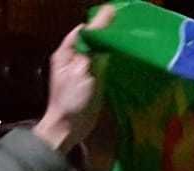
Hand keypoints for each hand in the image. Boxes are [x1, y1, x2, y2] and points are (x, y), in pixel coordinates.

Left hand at [33, 5, 112, 152]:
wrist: (69, 128)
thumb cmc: (71, 101)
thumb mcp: (82, 72)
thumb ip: (92, 51)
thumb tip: (101, 34)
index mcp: (66, 54)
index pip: (82, 32)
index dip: (98, 25)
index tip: (115, 19)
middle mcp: (73, 59)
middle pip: (91, 41)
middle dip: (106, 35)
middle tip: (125, 28)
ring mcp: (82, 71)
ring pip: (98, 53)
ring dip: (110, 47)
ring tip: (127, 40)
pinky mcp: (92, 83)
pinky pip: (102, 66)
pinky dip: (111, 61)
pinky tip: (122, 58)